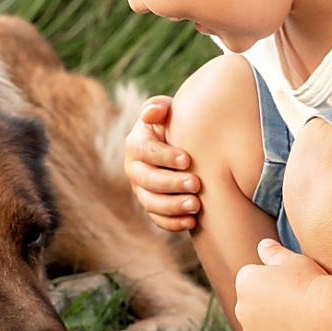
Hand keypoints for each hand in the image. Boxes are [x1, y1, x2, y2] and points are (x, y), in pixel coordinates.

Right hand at [123, 95, 200, 231]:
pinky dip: (173, 223)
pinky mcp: (152, 207)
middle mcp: (134, 169)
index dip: (164, 156)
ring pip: (151, 203)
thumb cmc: (177, 124)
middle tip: (196, 184)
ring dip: (173, 206)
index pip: (145, 151)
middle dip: (171, 184)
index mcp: (136, 144)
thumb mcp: (168, 111)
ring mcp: (142, 190)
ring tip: (196, 205)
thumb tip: (151, 113)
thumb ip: (159, 107)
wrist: (185, 145)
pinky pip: (158, 219)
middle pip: (147, 180)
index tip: (187, 159)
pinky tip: (192, 221)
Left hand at [233, 239, 329, 330]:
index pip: (255, 280)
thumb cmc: (311, 283)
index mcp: (244, 281)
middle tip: (300, 305)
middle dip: (271, 306)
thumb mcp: (294, 260)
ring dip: (276, 328)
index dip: (278, 282)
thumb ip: (273, 253)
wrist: (327, 317)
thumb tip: (262, 245)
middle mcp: (241, 309)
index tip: (295, 285)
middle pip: (255, 307)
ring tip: (303, 323)